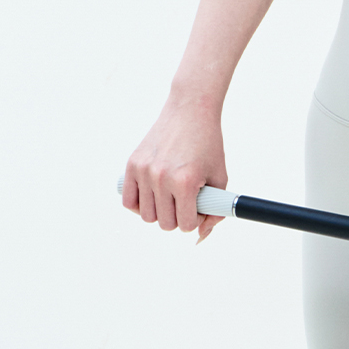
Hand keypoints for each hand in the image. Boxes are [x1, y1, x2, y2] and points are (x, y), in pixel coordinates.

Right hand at [121, 94, 227, 241]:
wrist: (190, 111)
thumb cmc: (209, 145)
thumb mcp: (220, 178)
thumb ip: (216, 210)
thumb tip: (200, 236)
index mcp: (185, 182)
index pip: (186, 225)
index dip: (196, 220)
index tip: (200, 208)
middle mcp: (161, 178)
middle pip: (165, 224)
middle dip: (178, 219)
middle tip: (186, 202)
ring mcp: (144, 171)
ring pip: (146, 216)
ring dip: (160, 213)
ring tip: (171, 198)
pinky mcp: (131, 164)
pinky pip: (128, 201)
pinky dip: (140, 205)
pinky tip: (153, 197)